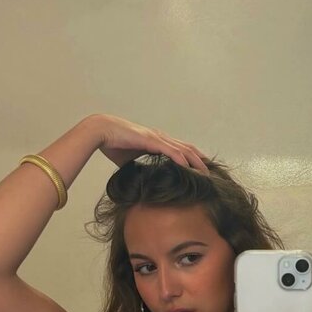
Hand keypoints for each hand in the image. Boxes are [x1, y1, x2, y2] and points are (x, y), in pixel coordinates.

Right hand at [89, 113, 211, 173]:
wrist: (101, 131)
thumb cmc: (112, 143)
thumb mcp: (127, 160)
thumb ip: (136, 167)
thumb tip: (138, 180)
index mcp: (156, 140)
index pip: (180, 149)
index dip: (192, 157)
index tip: (201, 168)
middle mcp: (160, 137)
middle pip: (187, 148)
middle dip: (200, 160)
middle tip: (210, 172)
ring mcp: (156, 137)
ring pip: (182, 149)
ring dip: (195, 161)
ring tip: (205, 172)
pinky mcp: (150, 140)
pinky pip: (170, 150)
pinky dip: (181, 159)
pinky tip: (189, 166)